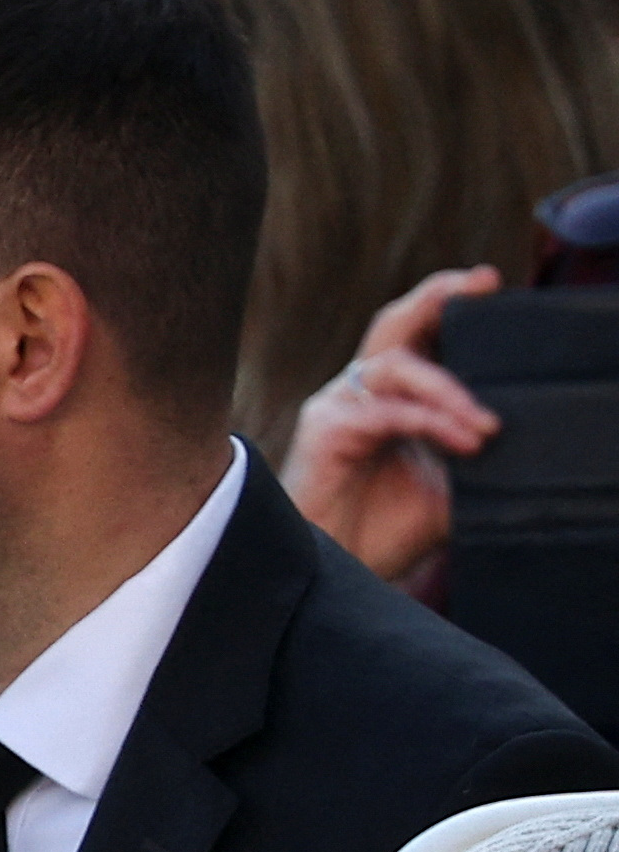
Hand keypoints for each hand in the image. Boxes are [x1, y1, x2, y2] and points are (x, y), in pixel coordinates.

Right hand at [285, 265, 503, 585]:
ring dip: (449, 390)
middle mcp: (359, 393)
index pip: (419, 339)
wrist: (341, 569)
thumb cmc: (384, 530)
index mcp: (388, 399)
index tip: (493, 284)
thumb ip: (473, 453)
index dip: (449, 306)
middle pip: (393, 325)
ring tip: (487, 427)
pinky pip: (385, 411)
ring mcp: (338, 407)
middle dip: (437, 296)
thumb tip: (524, 439)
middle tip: (482, 282)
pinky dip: (429, 421)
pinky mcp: (326, 430)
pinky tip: (463, 442)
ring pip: (396, 366)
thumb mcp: (450, 486)